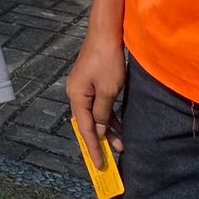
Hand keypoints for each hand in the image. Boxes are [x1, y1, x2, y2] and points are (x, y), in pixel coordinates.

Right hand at [66, 34, 126, 167]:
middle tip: (114, 157)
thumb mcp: (108, 91)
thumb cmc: (107, 61)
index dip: (94, 147)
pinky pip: (98, 104)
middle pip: (88, 122)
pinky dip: (108, 116)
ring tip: (122, 144)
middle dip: (101, 140)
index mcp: (76, 95)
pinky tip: (118, 125)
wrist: (105, 33)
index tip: (100, 164)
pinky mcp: (91, 82)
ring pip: (95, 114)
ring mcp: (83, 86)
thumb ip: (103, 113)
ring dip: (108, 128)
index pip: (85, 128)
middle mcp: (75, 92)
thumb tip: (100, 130)